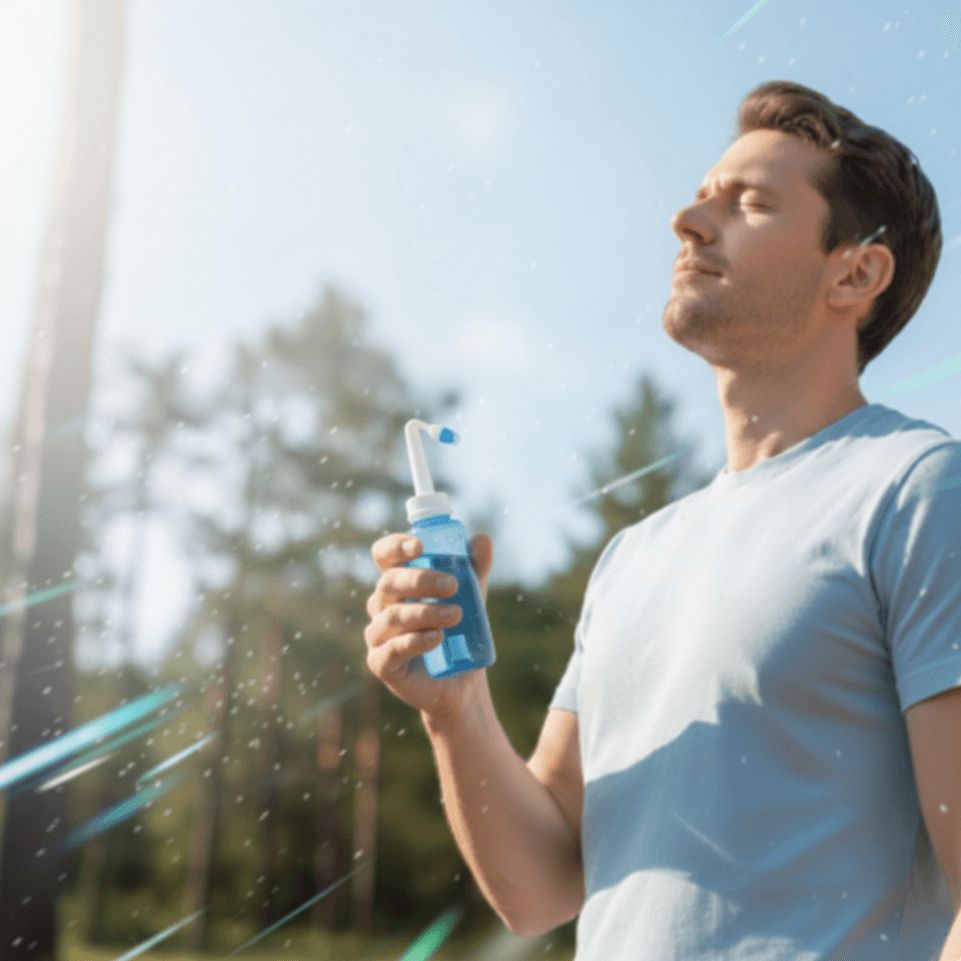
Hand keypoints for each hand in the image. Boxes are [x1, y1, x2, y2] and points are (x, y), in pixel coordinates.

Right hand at [364, 532, 492, 721]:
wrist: (462, 681)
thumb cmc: (460, 631)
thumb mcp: (472, 596)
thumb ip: (475, 568)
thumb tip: (481, 539)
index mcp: (397, 583)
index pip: (384, 556)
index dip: (395, 546)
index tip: (420, 546)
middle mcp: (381, 606)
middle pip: (388, 583)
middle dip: (420, 580)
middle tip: (452, 584)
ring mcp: (378, 636)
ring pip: (392, 617)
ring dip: (425, 612)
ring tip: (456, 615)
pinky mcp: (381, 664)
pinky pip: (392, 649)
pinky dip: (415, 641)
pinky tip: (437, 637)